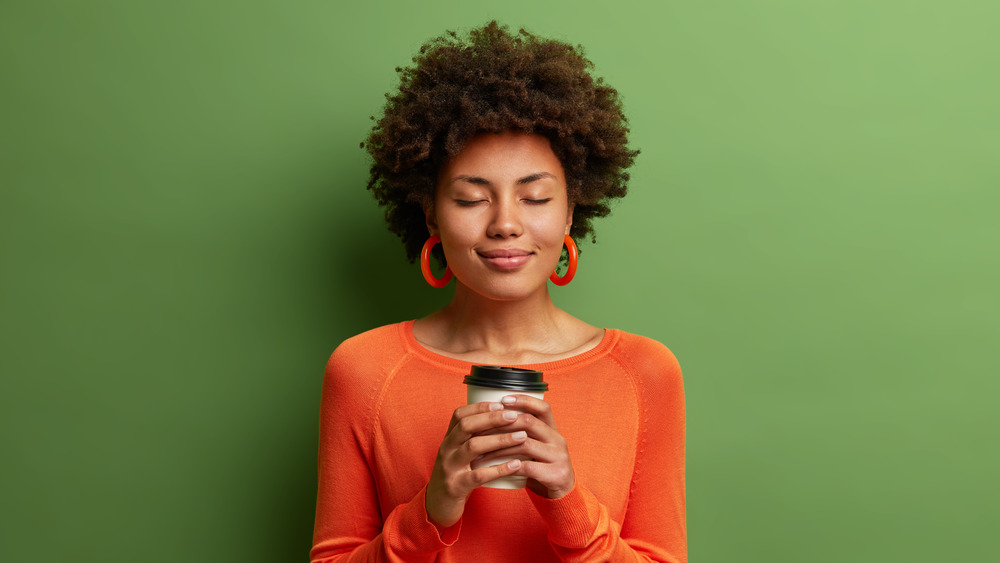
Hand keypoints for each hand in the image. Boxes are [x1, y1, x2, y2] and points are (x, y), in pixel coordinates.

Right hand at [425, 401, 528, 527]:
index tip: (501, 403)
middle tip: (514, 416)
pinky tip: (515, 464)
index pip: (459, 415)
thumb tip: (500, 416)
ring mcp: (449, 467)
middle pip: (467, 426)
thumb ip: (473, 437)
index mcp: (448, 438)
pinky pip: (479, 475)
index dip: (480, 407)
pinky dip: (499, 468)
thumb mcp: (458, 452)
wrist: (438, 505)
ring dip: (500, 439)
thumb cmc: (456, 474)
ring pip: (473, 447)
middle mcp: (446, 449)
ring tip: (522, 436)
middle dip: (492, 419)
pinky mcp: (456, 486)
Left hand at [477, 394, 575, 499]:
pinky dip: (508, 466)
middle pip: (529, 422)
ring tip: (480, 451)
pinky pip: (527, 467)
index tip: (502, 399)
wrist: (562, 495)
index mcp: (553, 430)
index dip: (523, 400)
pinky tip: (494, 469)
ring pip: (525, 444)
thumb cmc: (542, 467)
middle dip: (502, 423)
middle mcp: (558, 440)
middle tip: (481, 428)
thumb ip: (524, 433)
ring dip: (499, 447)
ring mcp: (559, 457)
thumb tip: (493, 417)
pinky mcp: (556, 475)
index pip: (542, 407)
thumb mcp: (538, 447)